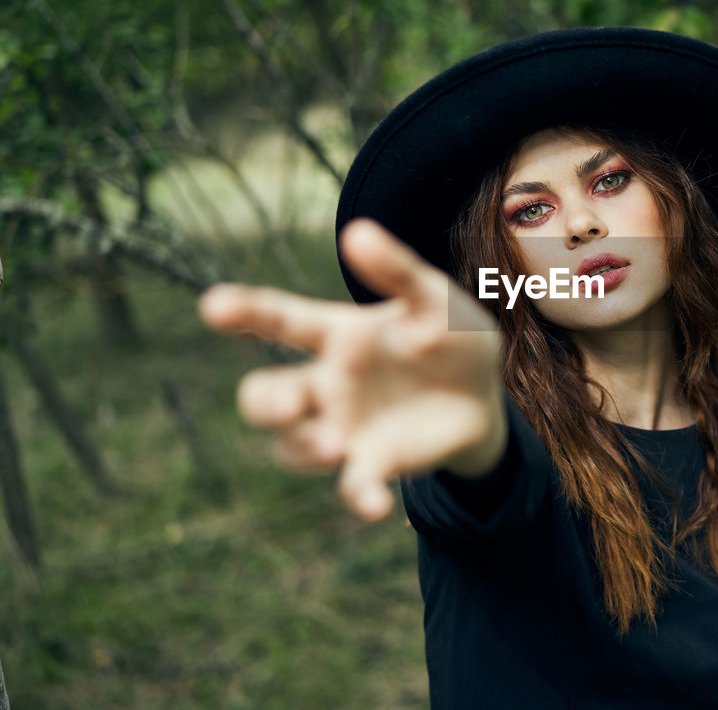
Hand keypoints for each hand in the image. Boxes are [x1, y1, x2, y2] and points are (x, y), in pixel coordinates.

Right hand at [198, 218, 505, 521]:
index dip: (245, 311)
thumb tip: (356, 231)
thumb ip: (399, 271)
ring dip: (303, 448)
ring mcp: (344, 426)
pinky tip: (373, 504)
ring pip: (293, 445)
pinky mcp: (374, 462)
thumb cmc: (450, 337)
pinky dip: (358, 495)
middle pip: (267, 396)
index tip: (214, 306)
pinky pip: (351, 484)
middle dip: (264, 403)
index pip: (280, 321)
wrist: (485, 394)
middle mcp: (328, 383)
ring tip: (332, 444)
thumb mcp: (435, 300)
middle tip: (284, 404)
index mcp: (338, 334)